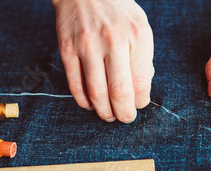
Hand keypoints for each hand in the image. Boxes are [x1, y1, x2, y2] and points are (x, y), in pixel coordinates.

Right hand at [52, 0, 153, 122]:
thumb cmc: (118, 12)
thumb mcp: (141, 28)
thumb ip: (143, 60)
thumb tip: (140, 93)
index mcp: (136, 37)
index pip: (141, 83)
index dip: (140, 102)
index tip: (137, 104)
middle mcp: (112, 41)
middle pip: (119, 92)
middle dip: (124, 113)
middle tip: (125, 118)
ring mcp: (87, 45)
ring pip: (96, 92)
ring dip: (103, 111)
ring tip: (108, 115)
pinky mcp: (67, 49)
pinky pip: (75, 85)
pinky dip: (83, 101)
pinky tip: (90, 104)